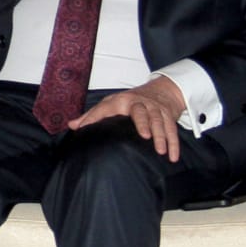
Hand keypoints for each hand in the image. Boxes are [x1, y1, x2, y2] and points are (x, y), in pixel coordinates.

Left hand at [67, 75, 187, 161]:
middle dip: (145, 124)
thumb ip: (91, 116)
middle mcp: (139, 103)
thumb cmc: (130, 99)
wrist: (161, 89)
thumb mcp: (109, 103)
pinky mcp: (168, 116)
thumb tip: (71, 126)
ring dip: (162, 136)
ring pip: (160, 121)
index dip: (100, 116)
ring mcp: (156, 109)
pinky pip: (172, 130)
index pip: (108, 108)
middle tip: (145, 136)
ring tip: (161, 151)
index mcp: (121, 101)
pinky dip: (174, 143)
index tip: (102, 127)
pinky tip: (172, 156)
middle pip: (142, 113)